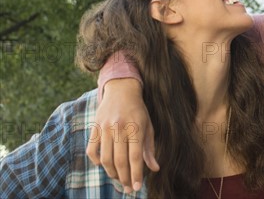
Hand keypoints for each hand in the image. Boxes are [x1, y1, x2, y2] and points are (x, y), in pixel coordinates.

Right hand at [87, 78, 158, 192]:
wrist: (121, 90)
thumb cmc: (138, 110)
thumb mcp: (148, 126)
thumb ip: (149, 148)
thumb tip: (154, 168)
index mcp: (135, 128)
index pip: (136, 157)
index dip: (136, 174)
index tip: (137, 187)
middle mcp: (119, 128)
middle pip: (120, 161)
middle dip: (124, 178)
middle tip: (128, 188)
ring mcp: (105, 128)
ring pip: (106, 159)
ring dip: (112, 173)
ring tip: (119, 179)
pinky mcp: (94, 128)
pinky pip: (92, 150)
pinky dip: (97, 161)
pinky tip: (105, 165)